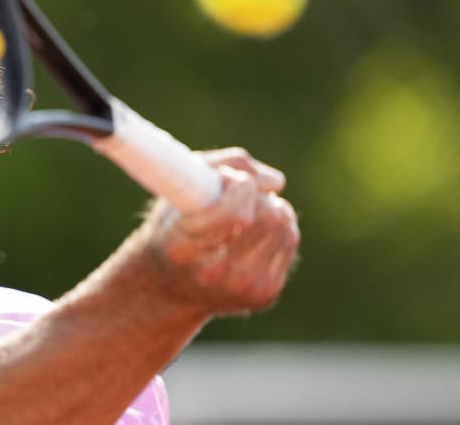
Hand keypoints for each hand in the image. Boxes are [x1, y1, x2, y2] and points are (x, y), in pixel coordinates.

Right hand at [153, 147, 299, 315]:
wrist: (170, 285)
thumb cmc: (172, 225)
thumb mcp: (179, 187)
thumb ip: (223, 165)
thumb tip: (276, 182)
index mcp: (182, 248)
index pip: (235, 215)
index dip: (240, 186)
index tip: (229, 178)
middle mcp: (213, 274)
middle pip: (267, 217)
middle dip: (256, 194)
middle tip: (237, 193)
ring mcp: (241, 288)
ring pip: (283, 225)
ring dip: (270, 206)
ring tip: (246, 210)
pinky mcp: (264, 293)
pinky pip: (289, 239)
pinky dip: (279, 223)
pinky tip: (257, 226)